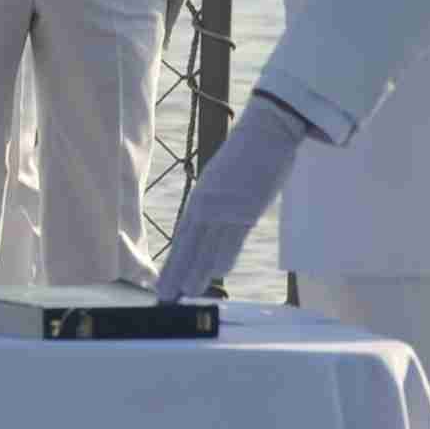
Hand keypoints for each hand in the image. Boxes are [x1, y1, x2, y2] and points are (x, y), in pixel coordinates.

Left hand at [153, 94, 311, 301]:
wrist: (267, 131)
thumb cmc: (246, 157)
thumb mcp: (221, 181)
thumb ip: (214, 206)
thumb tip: (206, 230)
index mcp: (200, 198)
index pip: (182, 239)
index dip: (172, 264)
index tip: (163, 285)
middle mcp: (208, 205)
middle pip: (190, 247)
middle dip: (177, 274)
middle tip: (166, 297)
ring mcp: (228, 208)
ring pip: (209, 247)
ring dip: (198, 272)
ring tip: (186, 292)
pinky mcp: (249, 208)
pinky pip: (235, 238)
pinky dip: (225, 256)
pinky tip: (216, 273)